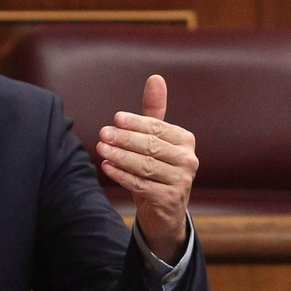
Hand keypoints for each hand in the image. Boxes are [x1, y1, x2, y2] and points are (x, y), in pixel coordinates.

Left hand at [95, 74, 197, 262]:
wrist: (165, 211)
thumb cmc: (158, 169)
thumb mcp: (156, 140)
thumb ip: (154, 112)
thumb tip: (155, 78)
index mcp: (186, 141)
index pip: (158, 128)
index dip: (137, 123)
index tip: (116, 118)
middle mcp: (188, 160)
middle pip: (152, 146)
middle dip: (125, 139)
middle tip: (103, 133)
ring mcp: (181, 181)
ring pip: (145, 166)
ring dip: (120, 156)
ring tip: (101, 148)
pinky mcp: (170, 200)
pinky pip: (141, 185)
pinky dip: (122, 175)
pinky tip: (106, 167)